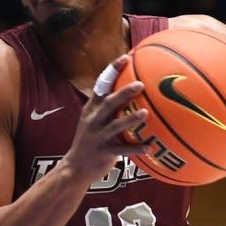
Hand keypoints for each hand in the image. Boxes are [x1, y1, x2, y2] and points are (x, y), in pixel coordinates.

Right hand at [66, 54, 148, 181]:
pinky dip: (137, 148)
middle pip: (108, 103)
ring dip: (130, 119)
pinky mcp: (104, 153)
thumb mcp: (93, 120)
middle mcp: (93, 120)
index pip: (101, 85)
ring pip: (115, 126)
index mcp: (91, 109)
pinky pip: (123, 150)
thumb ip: (107, 107)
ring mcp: (98, 137)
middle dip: (123, 93)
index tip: (125, 58)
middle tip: (140, 84)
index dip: (112, 71)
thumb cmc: (90, 141)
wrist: (75, 167)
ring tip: (145, 113)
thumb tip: (130, 89)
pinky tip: (150, 147)